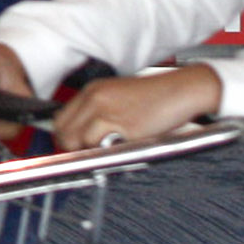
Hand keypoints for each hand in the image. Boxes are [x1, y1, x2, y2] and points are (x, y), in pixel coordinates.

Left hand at [56, 64, 225, 151]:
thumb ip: (97, 114)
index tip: (75, 147)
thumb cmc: (156, 97)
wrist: (182, 90)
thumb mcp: (119, 98)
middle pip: (64, 132)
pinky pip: (102, 147)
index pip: (61, 119)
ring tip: (112, 148)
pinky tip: (123, 146)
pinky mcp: (123, 126)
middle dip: (74, 148)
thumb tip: (82, 140)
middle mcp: (96, 98)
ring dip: (92, 151)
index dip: (66, 137)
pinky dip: (109, 152)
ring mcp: (108, 111)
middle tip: (91, 153)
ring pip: (79, 142)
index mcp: (93, 90)